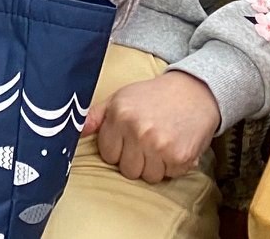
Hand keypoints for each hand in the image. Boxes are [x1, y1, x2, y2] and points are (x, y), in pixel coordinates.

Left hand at [82, 70, 219, 183]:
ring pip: (148, 176)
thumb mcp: (120, 98)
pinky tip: (174, 146)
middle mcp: (138, 131)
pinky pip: (168, 176)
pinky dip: (172, 166)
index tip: (128, 140)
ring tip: (160, 144)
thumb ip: (96, 116)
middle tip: (147, 142)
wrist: (194, 92)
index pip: (108, 154)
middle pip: (127, 170)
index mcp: (120, 115)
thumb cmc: (153, 96)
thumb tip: (76, 131)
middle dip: (135, 160)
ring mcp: (159, 145)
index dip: (118, 149)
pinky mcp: (180, 157)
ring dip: (154, 165)